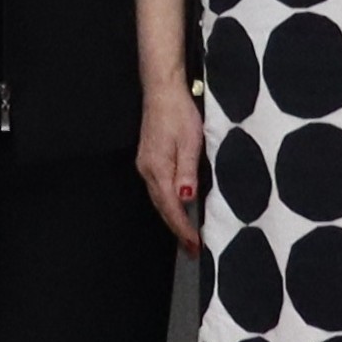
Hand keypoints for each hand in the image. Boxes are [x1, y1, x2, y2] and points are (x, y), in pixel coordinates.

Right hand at [135, 81, 206, 251]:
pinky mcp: (149, 160)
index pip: (171, 207)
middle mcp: (147, 171)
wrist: (162, 91)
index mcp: (158, 169)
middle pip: (162, 208)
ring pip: (159, 200)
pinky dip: (169, 205)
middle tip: (192, 251)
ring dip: (173, 220)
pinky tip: (178, 210)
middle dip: (177, 231)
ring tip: (187, 237)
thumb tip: (186, 199)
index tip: (195, 246)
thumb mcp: (190, 142)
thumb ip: (187, 172)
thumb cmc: (179, 113)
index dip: (183, 228)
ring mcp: (145, 166)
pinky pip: (158, 190)